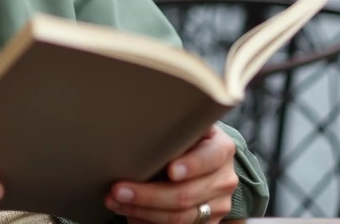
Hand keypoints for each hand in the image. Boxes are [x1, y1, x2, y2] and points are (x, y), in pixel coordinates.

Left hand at [105, 126, 237, 223]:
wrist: (205, 161)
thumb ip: (173, 128)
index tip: (170, 170)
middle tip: (117, 190)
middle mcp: (223, 179)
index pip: (209, 158)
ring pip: (180, 217)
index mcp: (221, 149)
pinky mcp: (209, 223)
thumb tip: (136, 126)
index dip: (191, 165)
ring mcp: (218, 205)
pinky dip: (150, 222)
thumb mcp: (187, 128)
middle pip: (186, 194)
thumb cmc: (187, 139)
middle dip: (148, 195)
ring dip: (142, 211)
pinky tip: (131, 214)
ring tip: (115, 202)